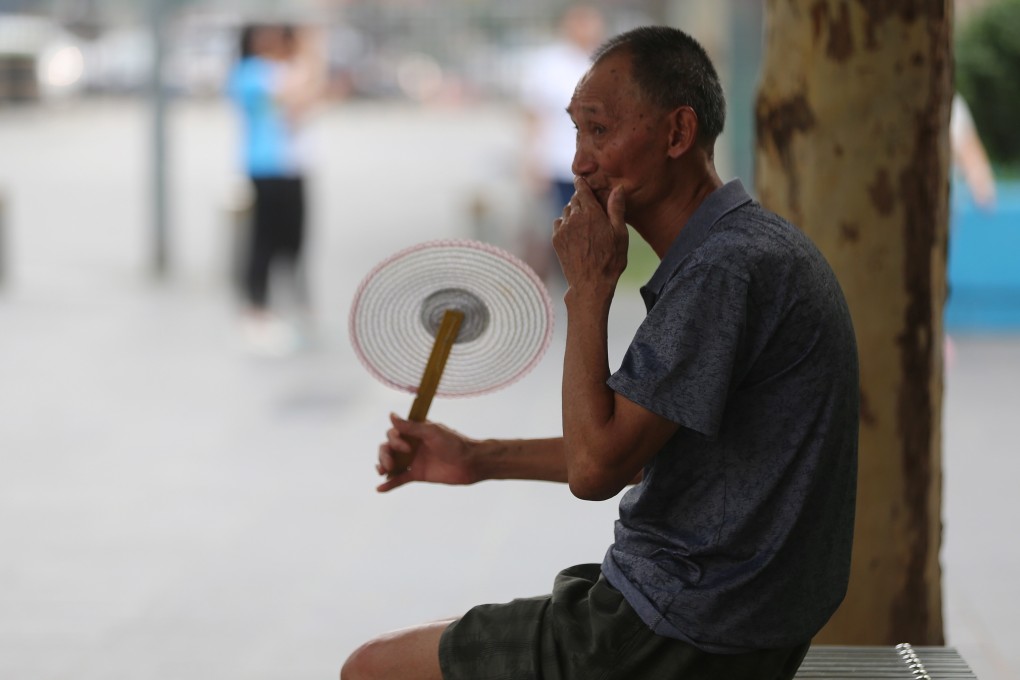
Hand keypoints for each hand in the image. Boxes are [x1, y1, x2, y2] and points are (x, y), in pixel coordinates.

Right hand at [376, 414, 478, 491]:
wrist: (470, 463)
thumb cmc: (455, 444)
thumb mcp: (432, 432)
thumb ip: (411, 426)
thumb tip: (391, 416)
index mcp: (415, 432)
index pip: (394, 434)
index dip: (395, 441)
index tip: (408, 448)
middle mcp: (412, 445)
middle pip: (388, 448)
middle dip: (384, 455)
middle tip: (389, 464)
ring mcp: (414, 460)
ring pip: (391, 463)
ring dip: (382, 466)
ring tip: (382, 471)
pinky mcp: (417, 475)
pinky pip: (400, 479)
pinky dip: (389, 484)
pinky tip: (379, 488)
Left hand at [552, 178, 627, 293]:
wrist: (590, 284)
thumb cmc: (610, 260)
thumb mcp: (620, 234)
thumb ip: (616, 209)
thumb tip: (618, 188)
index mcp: (592, 213)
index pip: (582, 188)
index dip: (582, 183)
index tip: (584, 181)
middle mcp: (574, 218)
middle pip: (574, 199)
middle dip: (582, 200)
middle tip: (592, 209)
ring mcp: (563, 229)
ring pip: (566, 211)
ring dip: (574, 212)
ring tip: (585, 224)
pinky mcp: (556, 239)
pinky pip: (559, 223)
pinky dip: (565, 224)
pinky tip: (575, 233)